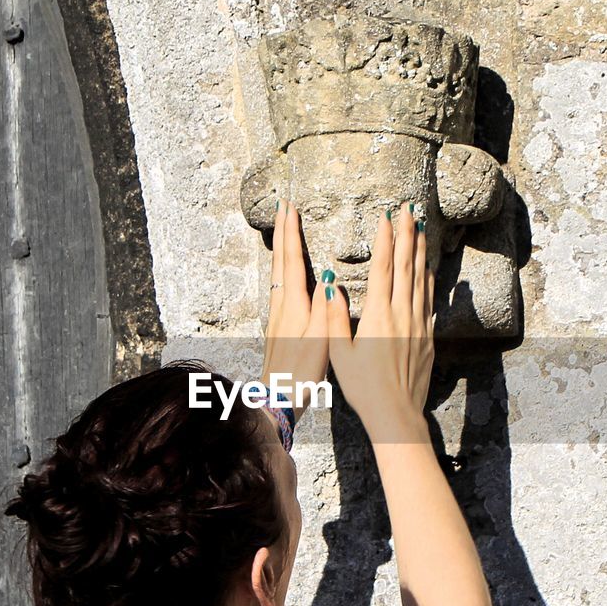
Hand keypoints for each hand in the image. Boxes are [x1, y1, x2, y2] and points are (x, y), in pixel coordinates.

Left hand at [261, 200, 328, 420]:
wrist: (278, 398)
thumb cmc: (301, 373)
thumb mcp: (319, 340)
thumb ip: (325, 309)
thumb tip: (329, 278)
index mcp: (293, 305)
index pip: (291, 259)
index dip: (290, 232)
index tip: (289, 207)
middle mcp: (282, 305)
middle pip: (280, 260)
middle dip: (282, 232)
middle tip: (283, 207)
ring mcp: (278, 316)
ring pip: (279, 272)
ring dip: (282, 248)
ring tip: (285, 230)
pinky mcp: (279, 327)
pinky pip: (281, 286)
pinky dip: (284, 268)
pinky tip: (287, 272)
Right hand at [326, 204, 433, 442]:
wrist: (396, 414)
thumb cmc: (364, 387)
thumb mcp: (339, 353)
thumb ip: (334, 318)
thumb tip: (330, 286)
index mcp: (378, 315)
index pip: (384, 267)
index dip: (386, 238)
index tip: (386, 215)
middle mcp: (402, 314)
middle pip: (407, 265)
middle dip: (408, 234)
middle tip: (410, 208)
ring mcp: (418, 324)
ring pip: (421, 279)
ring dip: (420, 251)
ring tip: (421, 228)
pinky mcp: (427, 337)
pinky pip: (429, 300)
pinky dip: (428, 279)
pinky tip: (428, 269)